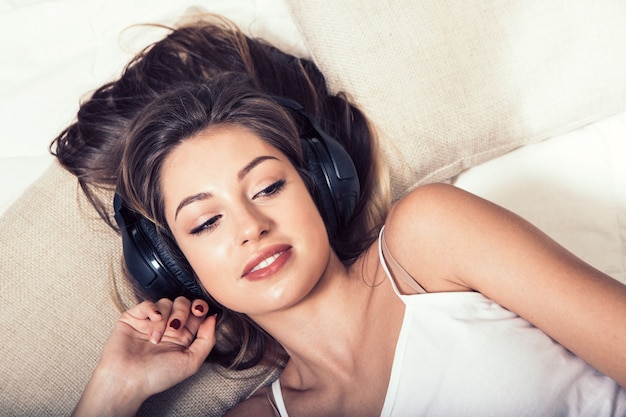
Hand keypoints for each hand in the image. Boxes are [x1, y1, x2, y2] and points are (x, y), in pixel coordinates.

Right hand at [73, 297, 216, 416]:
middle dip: (182, 312)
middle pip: (183, 303)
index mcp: (183, 336)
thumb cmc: (157, 376)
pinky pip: (148, 303)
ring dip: (165, 318)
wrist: (127, 381)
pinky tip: (153, 320)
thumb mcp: (191, 362)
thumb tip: (213, 318)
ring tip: (156, 338)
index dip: (200, 308)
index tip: (199, 312)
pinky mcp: (134, 317)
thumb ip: (207, 340)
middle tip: (175, 327)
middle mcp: (168, 326)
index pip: (197, 312)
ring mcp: (151, 321)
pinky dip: (152, 309)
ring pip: (166, 302)